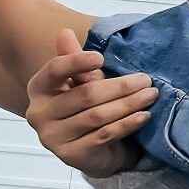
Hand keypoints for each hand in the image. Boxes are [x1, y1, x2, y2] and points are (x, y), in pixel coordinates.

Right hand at [25, 29, 157, 178]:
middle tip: (145, 80)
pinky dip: (127, 124)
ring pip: (97, 115)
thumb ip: (75, 59)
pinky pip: (104, 135)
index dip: (77, 62)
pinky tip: (143, 115)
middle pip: (84, 94)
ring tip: (150, 95)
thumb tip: (64, 32)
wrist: (96, 150)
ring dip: (128, 104)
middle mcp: (39, 113)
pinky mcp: (71, 156)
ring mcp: (52, 137)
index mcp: (39, 89)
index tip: (101, 58)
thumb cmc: (88, 109)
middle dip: (120, 86)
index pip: (54, 70)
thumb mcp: (83, 81)